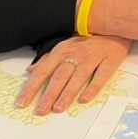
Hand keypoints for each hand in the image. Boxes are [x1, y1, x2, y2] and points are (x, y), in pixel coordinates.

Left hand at [16, 35, 130, 114]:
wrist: (114, 28)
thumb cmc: (88, 40)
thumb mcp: (65, 46)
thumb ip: (47, 60)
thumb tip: (30, 71)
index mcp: (62, 50)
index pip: (43, 71)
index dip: (32, 87)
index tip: (23, 102)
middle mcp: (76, 53)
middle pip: (60, 76)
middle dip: (49, 94)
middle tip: (41, 110)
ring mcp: (94, 57)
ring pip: (78, 77)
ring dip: (68, 94)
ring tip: (58, 108)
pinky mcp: (110, 60)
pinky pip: (100, 76)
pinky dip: (92, 88)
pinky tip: (84, 99)